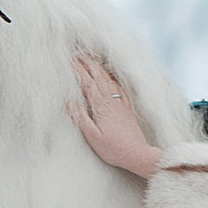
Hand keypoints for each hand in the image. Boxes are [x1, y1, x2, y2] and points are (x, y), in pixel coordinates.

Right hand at [69, 55, 162, 178]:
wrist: (137, 153)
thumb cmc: (114, 148)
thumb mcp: (92, 136)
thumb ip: (81, 118)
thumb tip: (70, 101)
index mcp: (101, 106)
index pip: (87, 83)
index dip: (78, 70)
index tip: (70, 60)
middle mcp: (112, 101)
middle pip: (98, 77)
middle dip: (88, 63)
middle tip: (78, 53)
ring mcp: (121, 103)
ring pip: (108, 80)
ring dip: (99, 67)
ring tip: (91, 59)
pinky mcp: (127, 108)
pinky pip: (120, 87)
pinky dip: (113, 77)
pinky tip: (111, 75)